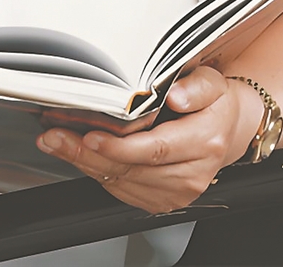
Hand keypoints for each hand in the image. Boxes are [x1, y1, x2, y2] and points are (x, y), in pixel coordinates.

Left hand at [37, 67, 260, 213]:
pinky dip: (97, 172)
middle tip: (54, 136)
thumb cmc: (214, 103)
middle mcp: (192, 172)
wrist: (228, 129)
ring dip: (84, 163)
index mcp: (204, 141)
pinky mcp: (164, 200)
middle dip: (87, 153)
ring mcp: (178, 191)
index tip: (90, 135)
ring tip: (55, 141)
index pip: (156, 148)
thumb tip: (177, 96)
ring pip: (122, 181)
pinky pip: (124, 190)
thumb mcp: (212, 82)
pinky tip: (76, 155)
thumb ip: (196, 87)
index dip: (120, 145)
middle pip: (132, 168)